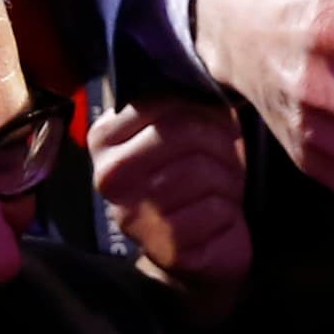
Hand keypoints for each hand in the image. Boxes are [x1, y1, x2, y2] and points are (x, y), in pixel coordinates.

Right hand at [89, 98, 250, 321]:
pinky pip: (216, 208)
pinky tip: (220, 216)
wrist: (195, 252)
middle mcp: (108, 176)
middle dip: (221, 143)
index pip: (163, 101)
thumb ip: (180, 103)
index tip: (217, 124)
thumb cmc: (190, 182)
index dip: (204, 109)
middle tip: (228, 158)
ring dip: (228, 177)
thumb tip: (208, 80)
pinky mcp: (164, 246)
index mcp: (103, 138)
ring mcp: (133, 214)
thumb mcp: (177, 134)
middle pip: (185, 132)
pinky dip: (230, 210)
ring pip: (203, 170)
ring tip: (224, 187)